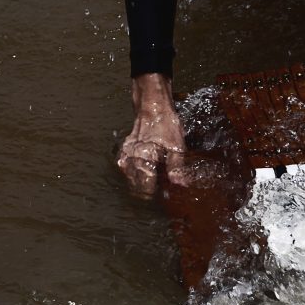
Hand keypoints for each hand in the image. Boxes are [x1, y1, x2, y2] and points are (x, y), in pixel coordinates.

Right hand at [117, 73, 185, 198]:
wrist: (152, 106)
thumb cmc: (165, 125)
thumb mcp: (177, 146)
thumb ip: (176, 167)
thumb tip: (180, 184)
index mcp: (143, 160)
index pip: (145, 187)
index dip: (154, 194)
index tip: (162, 198)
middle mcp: (130, 160)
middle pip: (135, 185)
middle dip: (146, 190)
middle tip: (159, 192)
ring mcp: (125, 155)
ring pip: (129, 177)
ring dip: (140, 182)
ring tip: (152, 183)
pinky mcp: (124, 150)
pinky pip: (126, 167)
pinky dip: (134, 172)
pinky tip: (143, 170)